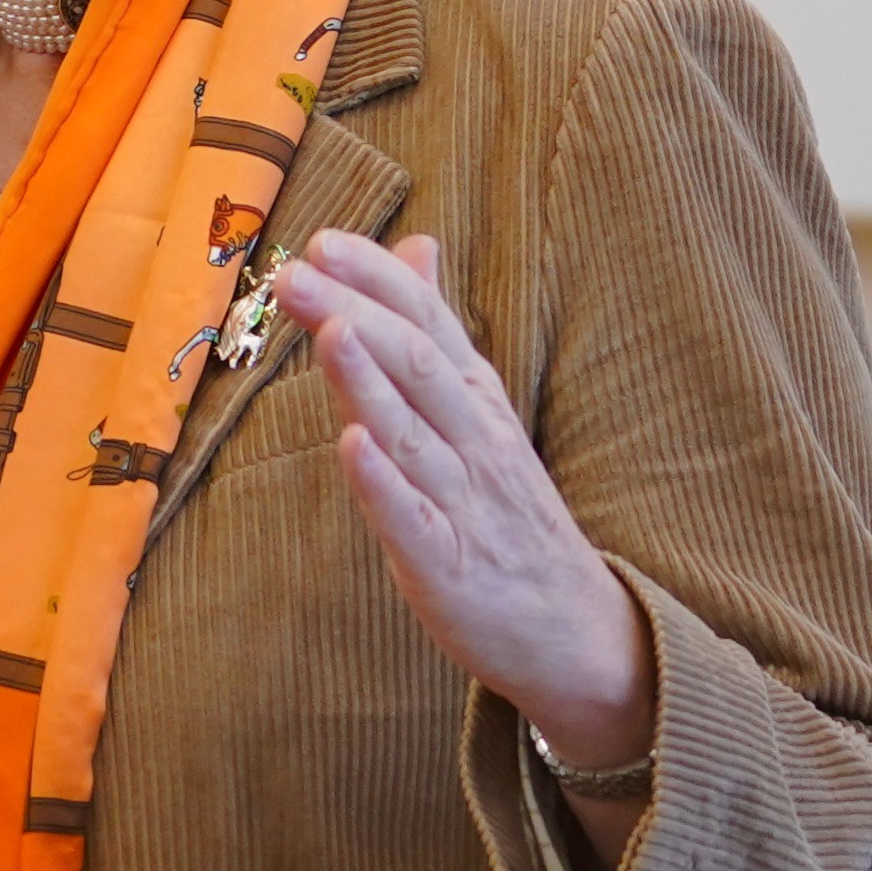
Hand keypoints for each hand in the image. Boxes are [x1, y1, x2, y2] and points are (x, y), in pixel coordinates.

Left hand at [279, 232, 648, 765]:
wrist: (576, 630)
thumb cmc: (505, 512)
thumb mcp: (477, 410)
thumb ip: (435, 333)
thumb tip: (416, 246)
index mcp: (476, 402)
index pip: (429, 324)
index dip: (378, 280)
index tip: (324, 240)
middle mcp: (474, 442)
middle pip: (417, 365)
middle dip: (356, 313)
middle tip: (295, 273)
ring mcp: (463, 503)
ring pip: (414, 431)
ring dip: (368, 380)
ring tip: (329, 329)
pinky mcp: (448, 565)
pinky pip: (414, 519)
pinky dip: (384, 482)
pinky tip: (354, 445)